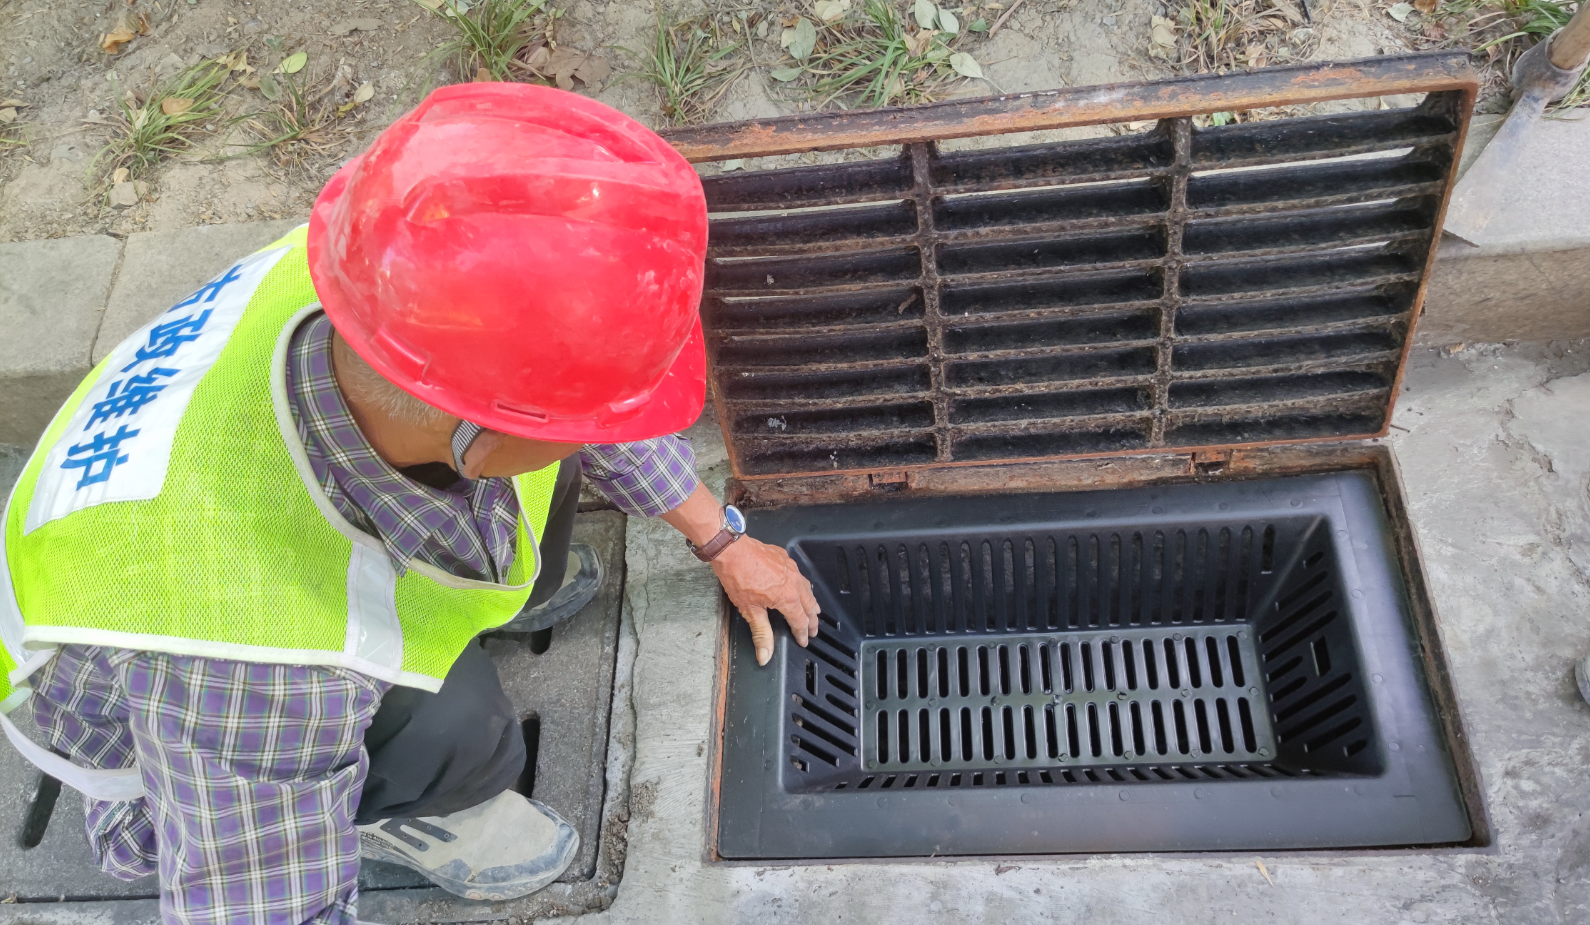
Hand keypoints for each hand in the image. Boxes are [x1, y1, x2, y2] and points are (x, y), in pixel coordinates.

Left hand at [711, 536, 819, 666]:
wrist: (732, 550)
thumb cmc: (738, 577)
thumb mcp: (749, 610)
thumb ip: (761, 633)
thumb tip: (765, 656)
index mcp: (787, 598)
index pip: (800, 621)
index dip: (802, 634)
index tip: (804, 641)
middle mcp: (794, 583)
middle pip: (809, 606)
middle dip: (812, 620)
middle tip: (814, 630)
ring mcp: (791, 569)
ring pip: (808, 589)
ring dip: (811, 602)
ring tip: (814, 610)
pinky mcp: (785, 559)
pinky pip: (799, 575)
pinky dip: (803, 586)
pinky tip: (799, 586)